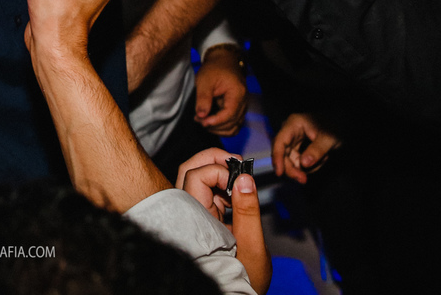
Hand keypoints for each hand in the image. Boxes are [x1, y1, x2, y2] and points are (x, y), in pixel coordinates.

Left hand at [176, 148, 271, 293]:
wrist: (235, 294)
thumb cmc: (243, 278)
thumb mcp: (252, 246)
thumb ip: (247, 211)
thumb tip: (244, 178)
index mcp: (195, 217)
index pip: (196, 176)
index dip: (219, 171)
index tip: (241, 180)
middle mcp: (189, 211)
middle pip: (190, 170)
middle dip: (213, 158)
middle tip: (238, 162)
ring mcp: (194, 212)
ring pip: (196, 177)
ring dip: (218, 170)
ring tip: (240, 179)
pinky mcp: (203, 215)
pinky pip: (206, 190)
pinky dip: (222, 184)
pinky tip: (236, 194)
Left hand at [195, 46, 247, 135]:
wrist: (223, 61)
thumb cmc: (214, 68)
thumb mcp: (204, 80)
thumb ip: (203, 99)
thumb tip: (201, 116)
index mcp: (238, 93)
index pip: (230, 114)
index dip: (216, 121)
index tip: (202, 122)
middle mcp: (244, 102)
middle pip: (233, 123)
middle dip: (215, 126)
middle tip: (198, 120)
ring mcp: (242, 107)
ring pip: (234, 127)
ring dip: (218, 129)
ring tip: (203, 121)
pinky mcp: (238, 109)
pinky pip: (233, 124)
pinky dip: (222, 127)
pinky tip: (210, 122)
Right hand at [272, 113, 339, 183]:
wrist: (342, 129)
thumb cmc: (334, 129)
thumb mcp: (329, 138)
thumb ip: (317, 150)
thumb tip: (303, 164)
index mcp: (293, 124)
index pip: (280, 141)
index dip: (277, 157)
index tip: (279, 173)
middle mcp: (290, 132)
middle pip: (283, 154)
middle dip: (292, 168)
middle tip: (303, 180)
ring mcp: (293, 141)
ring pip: (290, 160)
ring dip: (305, 167)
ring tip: (324, 159)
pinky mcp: (298, 149)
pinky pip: (298, 162)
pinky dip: (309, 166)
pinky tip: (321, 159)